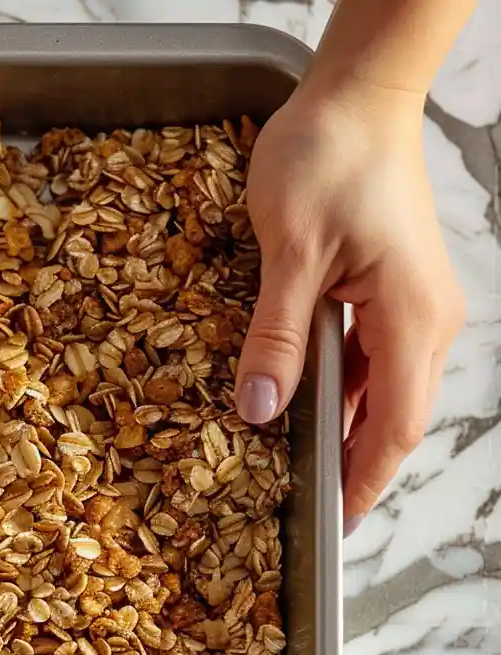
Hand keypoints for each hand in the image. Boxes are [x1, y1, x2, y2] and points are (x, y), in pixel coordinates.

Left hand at [234, 85, 464, 534]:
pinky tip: (304, 403)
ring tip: (300, 467)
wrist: (356, 97)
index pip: (395, 426)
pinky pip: (370, 359)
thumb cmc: (329, 158)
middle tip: (308, 507)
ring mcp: (412, 306)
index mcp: (411, 318)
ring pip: (382, 391)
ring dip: (345, 430)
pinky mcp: (391, 292)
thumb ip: (276, 337)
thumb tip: (261, 409)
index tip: (336, 524)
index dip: (365, 481)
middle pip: (394, 417)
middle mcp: (425, 321)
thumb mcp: (291, 253)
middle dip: (354, 465)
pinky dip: (341, 390)